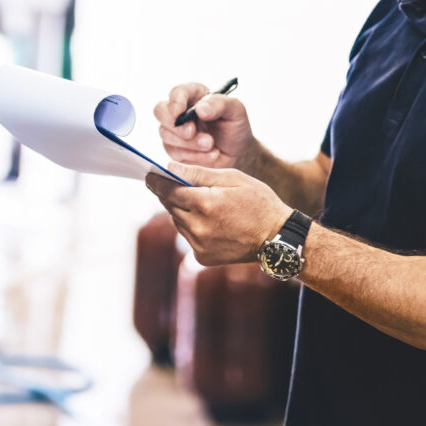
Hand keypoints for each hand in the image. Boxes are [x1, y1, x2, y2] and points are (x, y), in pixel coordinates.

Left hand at [146, 163, 291, 265]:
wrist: (277, 238)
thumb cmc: (258, 202)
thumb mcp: (232, 178)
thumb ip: (198, 173)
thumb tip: (170, 167)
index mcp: (205, 204)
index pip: (168, 190)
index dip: (156, 182)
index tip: (148, 176)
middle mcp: (198, 227)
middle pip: (170, 206)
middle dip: (169, 194)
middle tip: (170, 184)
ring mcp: (200, 245)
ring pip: (177, 222)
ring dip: (181, 210)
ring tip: (199, 203)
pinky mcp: (203, 257)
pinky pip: (188, 236)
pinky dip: (192, 227)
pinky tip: (209, 221)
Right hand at [154, 81, 257, 170]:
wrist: (238, 154)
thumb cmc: (235, 128)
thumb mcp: (236, 111)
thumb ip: (219, 104)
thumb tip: (200, 109)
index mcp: (194, 95)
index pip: (177, 92)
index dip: (175, 101)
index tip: (180, 111)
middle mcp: (180, 111)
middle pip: (160, 111)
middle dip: (174, 124)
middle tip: (192, 132)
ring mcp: (175, 131)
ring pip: (166, 135)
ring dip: (189, 143)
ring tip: (211, 145)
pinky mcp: (175, 150)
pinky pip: (175, 154)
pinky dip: (194, 156)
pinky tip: (211, 155)